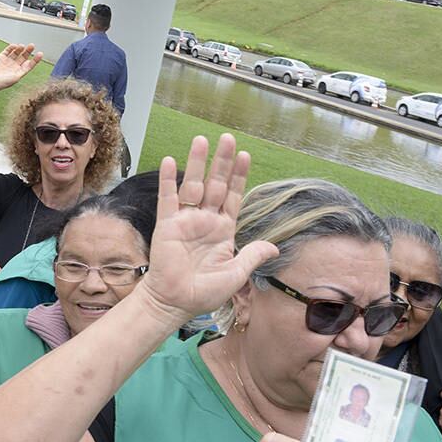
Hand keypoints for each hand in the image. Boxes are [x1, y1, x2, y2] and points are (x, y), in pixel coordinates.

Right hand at [0, 44, 41, 92]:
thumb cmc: (3, 82)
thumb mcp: (16, 77)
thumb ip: (23, 70)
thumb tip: (29, 63)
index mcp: (19, 72)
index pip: (29, 64)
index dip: (35, 59)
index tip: (40, 53)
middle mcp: (14, 66)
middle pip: (24, 56)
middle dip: (28, 51)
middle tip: (32, 45)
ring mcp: (8, 61)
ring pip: (16, 53)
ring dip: (20, 48)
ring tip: (22, 46)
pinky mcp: (1, 57)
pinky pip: (8, 51)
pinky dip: (11, 47)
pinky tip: (14, 46)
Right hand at [138, 134, 276, 325]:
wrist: (175, 302)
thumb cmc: (204, 292)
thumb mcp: (235, 274)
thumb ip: (252, 255)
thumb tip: (274, 247)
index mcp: (223, 230)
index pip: (233, 196)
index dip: (239, 176)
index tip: (246, 155)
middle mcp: (205, 220)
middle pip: (215, 184)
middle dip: (222, 162)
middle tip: (227, 138)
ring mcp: (185, 220)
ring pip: (193, 185)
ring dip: (197, 163)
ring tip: (202, 140)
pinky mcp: (166, 224)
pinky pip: (168, 198)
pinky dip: (168, 180)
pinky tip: (169, 160)